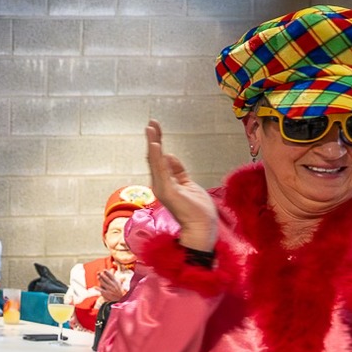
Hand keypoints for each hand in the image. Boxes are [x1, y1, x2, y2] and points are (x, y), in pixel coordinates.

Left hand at [96, 269, 127, 303]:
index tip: (104, 270)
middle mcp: (113, 285)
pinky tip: (95, 287)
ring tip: (98, 277)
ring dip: (100, 280)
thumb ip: (114, 276)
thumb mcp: (117, 282)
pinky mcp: (107, 293)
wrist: (120, 298)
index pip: (111, 276)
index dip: (107, 272)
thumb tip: (112, 269)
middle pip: (107, 279)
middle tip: (99, 273)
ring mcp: (110, 289)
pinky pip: (101, 290)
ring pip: (104, 284)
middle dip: (103, 275)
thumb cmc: (118, 289)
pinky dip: (98, 289)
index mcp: (116, 282)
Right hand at [145, 120, 217, 252]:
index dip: (157, 143)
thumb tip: (169, 155)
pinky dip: (157, 156)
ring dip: (153, 143)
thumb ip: (178, 170)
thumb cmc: (197, 210)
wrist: (201, 228)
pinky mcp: (167, 191)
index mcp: (166, 182)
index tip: (155, 128)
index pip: (160, 159)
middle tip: (151, 123)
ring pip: (155, 161)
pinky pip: (160, 170)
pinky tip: (156, 145)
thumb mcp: (188, 184)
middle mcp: (160, 184)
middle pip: (154, 158)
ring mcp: (162, 187)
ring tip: (151, 129)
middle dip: (153, 139)